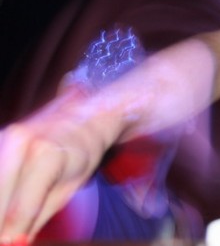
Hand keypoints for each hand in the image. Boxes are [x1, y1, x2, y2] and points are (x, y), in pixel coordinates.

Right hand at [0, 84, 118, 242]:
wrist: (81, 117)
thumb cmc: (80, 153)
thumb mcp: (67, 189)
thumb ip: (37, 217)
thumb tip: (15, 242)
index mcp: (46, 155)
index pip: (20, 207)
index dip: (11, 235)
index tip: (11, 245)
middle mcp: (21, 141)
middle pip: (0, 197)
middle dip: (1, 223)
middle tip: (7, 239)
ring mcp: (4, 136)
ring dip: (0, 209)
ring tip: (8, 226)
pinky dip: (1, 192)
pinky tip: (6, 204)